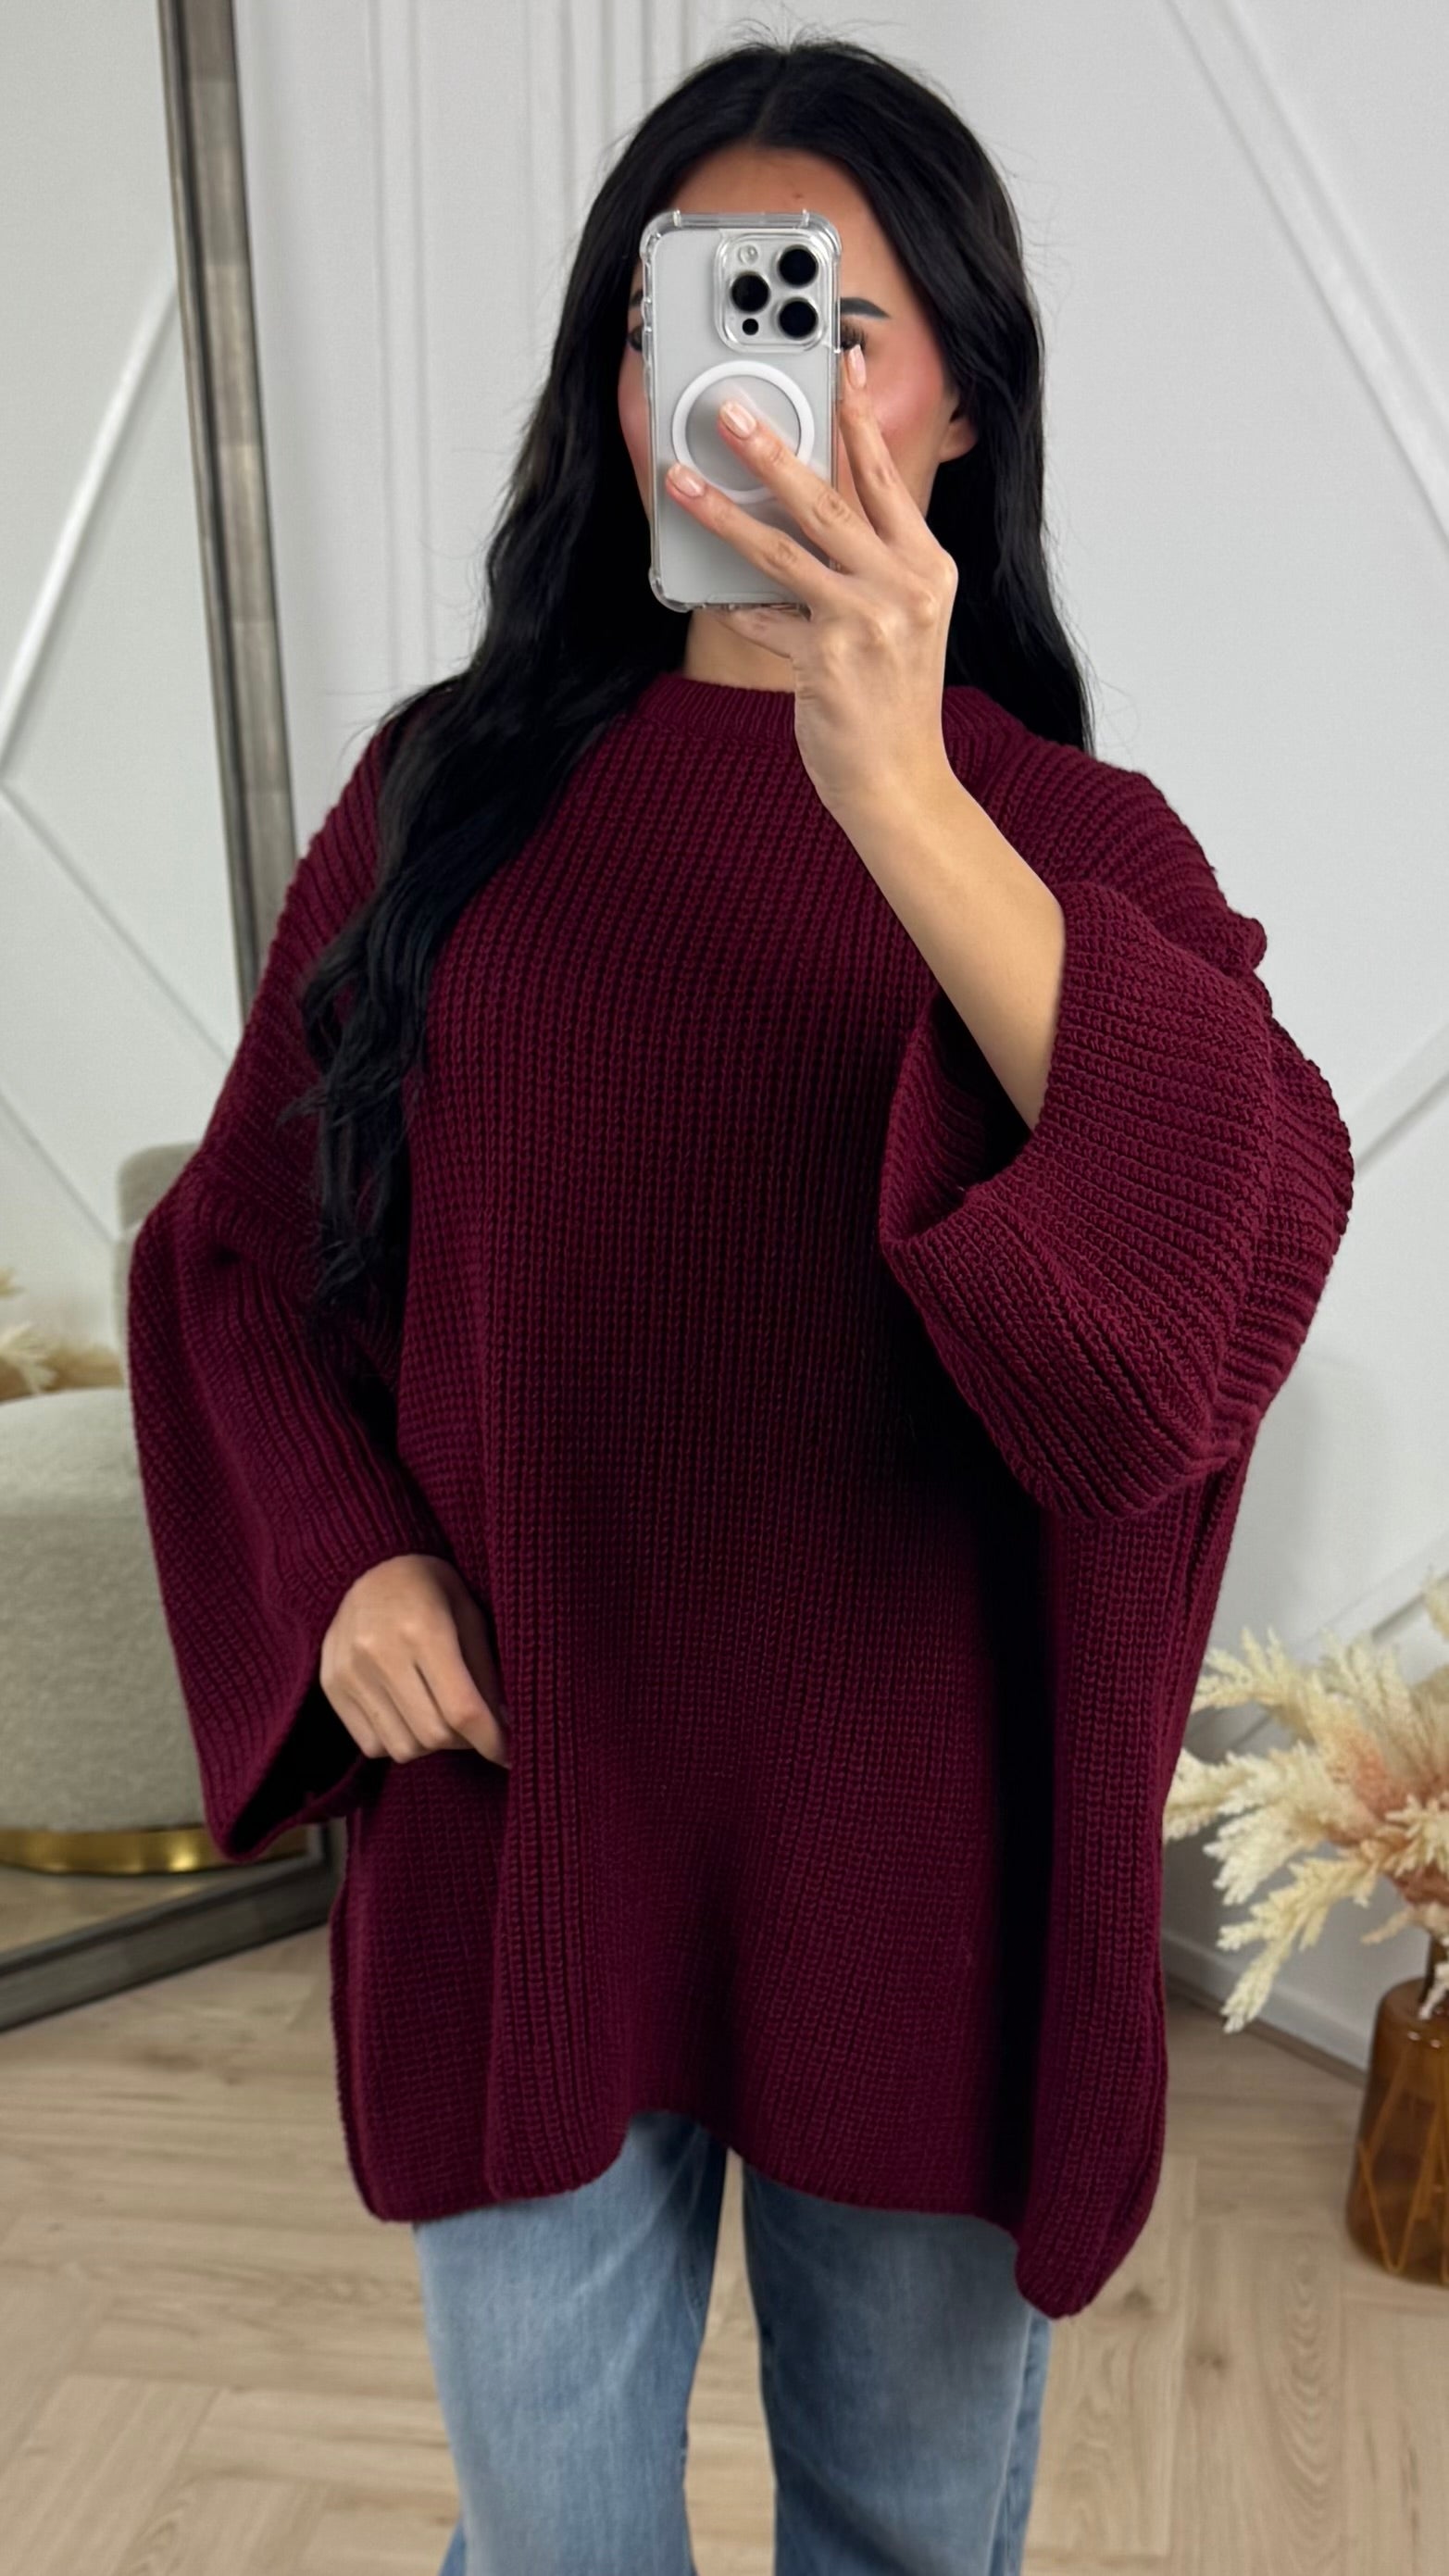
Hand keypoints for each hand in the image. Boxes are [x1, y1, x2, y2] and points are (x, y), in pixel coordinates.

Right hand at [320, 1554, 511, 1769]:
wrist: (368, 1566)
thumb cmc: (431, 1588)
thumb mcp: (470, 1616)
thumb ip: (487, 1673)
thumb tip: (507, 1727)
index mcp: (424, 1630)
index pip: (462, 1709)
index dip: (492, 1740)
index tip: (509, 1752)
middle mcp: (380, 1654)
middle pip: (433, 1735)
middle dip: (465, 1742)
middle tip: (475, 1726)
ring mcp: (350, 1673)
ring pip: (403, 1747)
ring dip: (431, 1744)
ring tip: (440, 1716)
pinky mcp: (331, 1687)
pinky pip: (372, 1744)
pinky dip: (398, 1740)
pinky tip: (408, 1713)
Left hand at [662, 344, 959, 823]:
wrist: (899, 781)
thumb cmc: (892, 698)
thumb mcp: (903, 617)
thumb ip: (867, 559)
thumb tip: (807, 501)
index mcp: (928, 566)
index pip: (886, 475)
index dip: (857, 414)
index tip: (838, 360)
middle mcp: (905, 586)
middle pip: (827, 500)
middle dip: (773, 448)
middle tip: (731, 410)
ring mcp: (868, 623)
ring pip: (781, 550)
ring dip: (723, 511)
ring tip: (682, 481)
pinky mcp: (826, 661)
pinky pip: (764, 618)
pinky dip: (738, 607)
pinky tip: (716, 595)